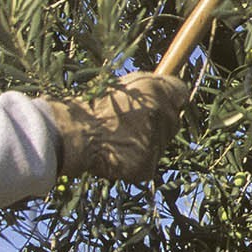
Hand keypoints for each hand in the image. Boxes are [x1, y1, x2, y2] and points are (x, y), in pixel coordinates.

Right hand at [42, 72, 188, 181]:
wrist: (72, 135)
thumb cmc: (91, 108)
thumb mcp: (122, 85)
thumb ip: (152, 86)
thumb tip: (177, 96)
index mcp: (154, 87)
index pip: (180, 92)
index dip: (169, 100)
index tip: (158, 106)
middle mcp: (161, 113)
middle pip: (173, 121)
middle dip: (158, 124)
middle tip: (129, 126)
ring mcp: (155, 141)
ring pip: (160, 144)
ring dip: (145, 144)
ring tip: (118, 140)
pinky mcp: (146, 165)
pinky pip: (148, 164)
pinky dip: (135, 163)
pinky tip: (117, 156)